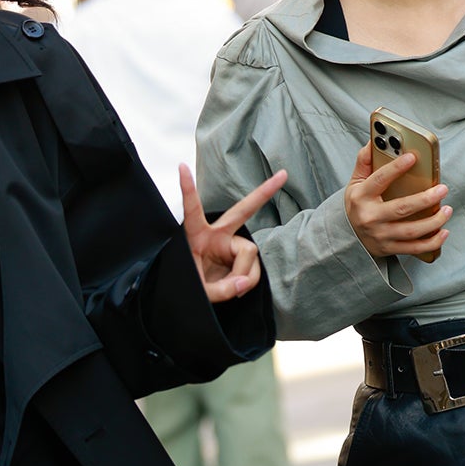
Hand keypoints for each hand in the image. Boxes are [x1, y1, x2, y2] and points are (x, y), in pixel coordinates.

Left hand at [179, 162, 286, 303]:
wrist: (190, 299)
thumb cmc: (186, 288)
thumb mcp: (197, 291)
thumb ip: (220, 290)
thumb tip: (243, 283)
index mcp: (195, 235)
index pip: (192, 209)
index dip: (187, 189)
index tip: (181, 166)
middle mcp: (216, 235)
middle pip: (242, 211)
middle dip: (263, 193)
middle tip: (283, 174)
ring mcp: (230, 246)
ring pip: (250, 252)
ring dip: (244, 275)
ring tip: (232, 290)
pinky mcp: (240, 259)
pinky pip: (253, 269)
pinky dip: (247, 282)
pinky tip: (238, 289)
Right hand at [345, 142, 450, 263]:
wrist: (347, 236)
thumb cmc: (358, 204)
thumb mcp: (356, 182)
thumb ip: (364, 161)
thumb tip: (374, 139)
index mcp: (361, 197)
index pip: (380, 180)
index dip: (396, 168)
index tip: (413, 157)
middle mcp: (370, 217)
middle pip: (401, 208)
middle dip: (425, 199)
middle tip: (443, 189)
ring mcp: (380, 235)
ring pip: (411, 230)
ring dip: (433, 221)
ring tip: (447, 210)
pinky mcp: (389, 249)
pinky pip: (414, 248)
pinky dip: (431, 242)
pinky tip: (444, 232)